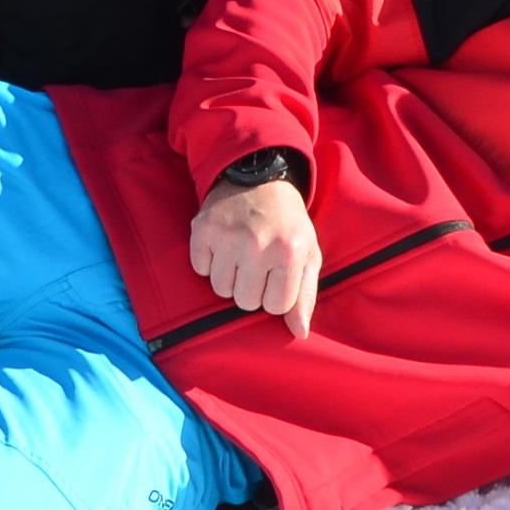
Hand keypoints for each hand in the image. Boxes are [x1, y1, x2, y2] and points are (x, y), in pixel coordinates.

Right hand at [185, 176, 322, 336]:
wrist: (261, 177)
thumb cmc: (288, 223)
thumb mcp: (308, 254)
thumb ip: (306, 295)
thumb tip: (299, 332)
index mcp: (289, 252)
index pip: (276, 307)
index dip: (276, 295)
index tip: (277, 274)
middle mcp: (258, 244)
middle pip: (245, 302)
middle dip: (252, 288)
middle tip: (258, 263)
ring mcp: (227, 236)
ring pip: (221, 289)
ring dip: (230, 277)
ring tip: (241, 253)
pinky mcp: (203, 229)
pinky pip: (201, 269)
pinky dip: (210, 261)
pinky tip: (224, 244)